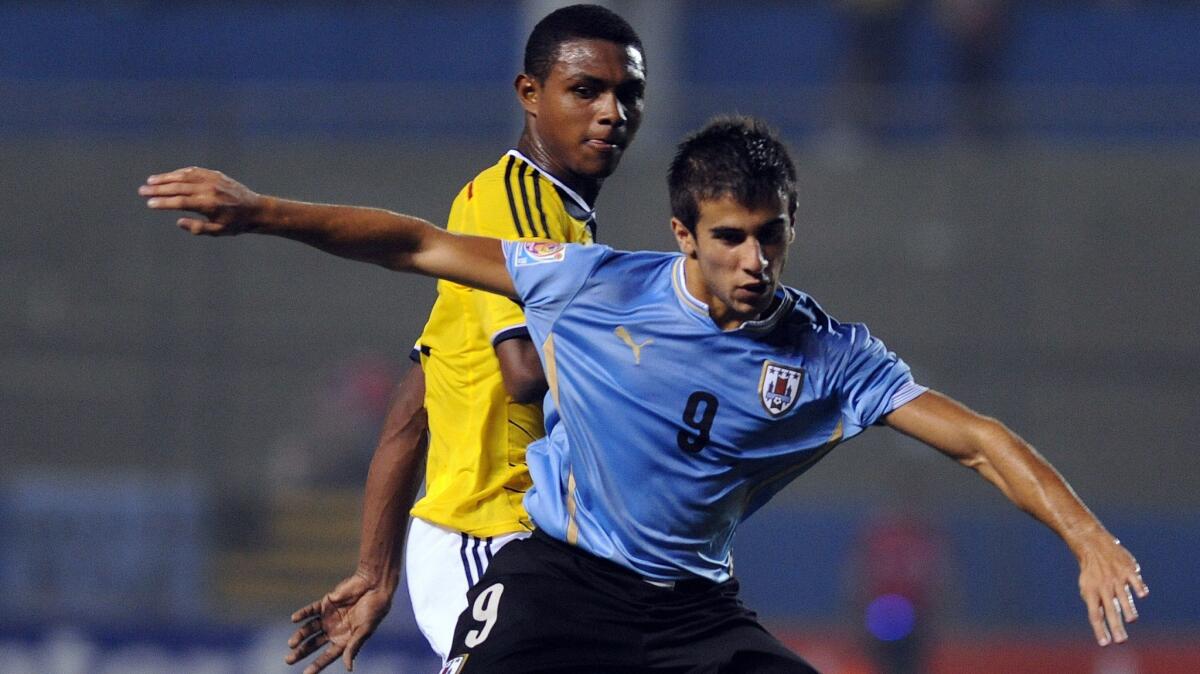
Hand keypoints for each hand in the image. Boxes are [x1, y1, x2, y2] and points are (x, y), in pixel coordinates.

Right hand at [139, 166, 261, 234]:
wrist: (256, 209)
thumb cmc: (236, 224)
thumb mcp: (218, 231)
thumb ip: (197, 228)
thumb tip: (178, 222)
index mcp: (209, 205)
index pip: (180, 202)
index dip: (164, 202)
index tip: (149, 203)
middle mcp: (209, 189)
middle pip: (178, 187)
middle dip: (158, 189)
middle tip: (141, 191)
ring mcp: (212, 180)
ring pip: (184, 176)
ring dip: (166, 178)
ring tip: (150, 181)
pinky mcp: (216, 175)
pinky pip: (194, 171)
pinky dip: (180, 172)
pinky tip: (170, 176)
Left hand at [285, 572, 394, 673]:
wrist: (374, 585)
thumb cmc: (375, 608)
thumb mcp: (364, 630)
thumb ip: (353, 647)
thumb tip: (349, 668)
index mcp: (345, 639)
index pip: (328, 655)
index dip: (317, 665)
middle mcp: (334, 630)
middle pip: (314, 644)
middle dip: (302, 652)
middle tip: (288, 660)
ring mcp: (328, 617)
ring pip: (309, 629)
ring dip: (300, 636)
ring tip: (292, 643)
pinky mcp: (325, 604)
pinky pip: (310, 610)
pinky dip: (302, 614)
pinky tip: (294, 619)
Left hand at [1075, 532, 1147, 645]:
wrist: (1093, 545)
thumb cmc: (1092, 572)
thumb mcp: (1088, 588)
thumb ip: (1096, 605)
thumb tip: (1101, 626)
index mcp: (1091, 593)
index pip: (1095, 615)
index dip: (1100, 630)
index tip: (1105, 644)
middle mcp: (1103, 586)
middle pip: (1110, 610)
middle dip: (1116, 626)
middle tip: (1121, 641)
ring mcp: (1116, 577)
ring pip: (1123, 595)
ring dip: (1128, 608)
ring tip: (1131, 620)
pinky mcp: (1127, 569)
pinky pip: (1134, 579)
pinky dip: (1138, 586)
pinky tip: (1142, 595)